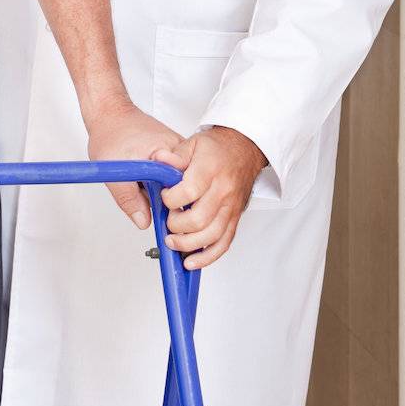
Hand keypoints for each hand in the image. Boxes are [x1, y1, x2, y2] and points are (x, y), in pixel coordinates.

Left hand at [86, 100, 183, 230]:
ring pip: (181, 186)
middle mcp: (179, 151)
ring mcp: (179, 154)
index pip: (184, 186)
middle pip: (186, 189)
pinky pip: (175, 179)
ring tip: (147, 192)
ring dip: (167, 195)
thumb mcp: (114, 170)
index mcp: (168, 151)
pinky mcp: (174, 156)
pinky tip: (151, 187)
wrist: (110, 113)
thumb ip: (128, 198)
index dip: (173, 205)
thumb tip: (144, 221)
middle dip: (171, 202)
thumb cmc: (111, 133)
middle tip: (152, 205)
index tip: (164, 216)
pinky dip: (164, 188)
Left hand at [153, 126, 267, 268]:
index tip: (164, 197)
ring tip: (172, 243)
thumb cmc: (218, 148)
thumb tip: (159, 160)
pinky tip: (192, 261)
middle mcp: (222, 191)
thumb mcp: (193, 143)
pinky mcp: (235, 218)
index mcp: (209, 170)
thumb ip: (174, 156)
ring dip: (188, 245)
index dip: (170, 199)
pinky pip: (224, 243)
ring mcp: (230, 207)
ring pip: (211, 235)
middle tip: (167, 221)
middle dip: (176, 225)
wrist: (245, 148)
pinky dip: (208, 256)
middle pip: (198, 219)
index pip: (188, 192)